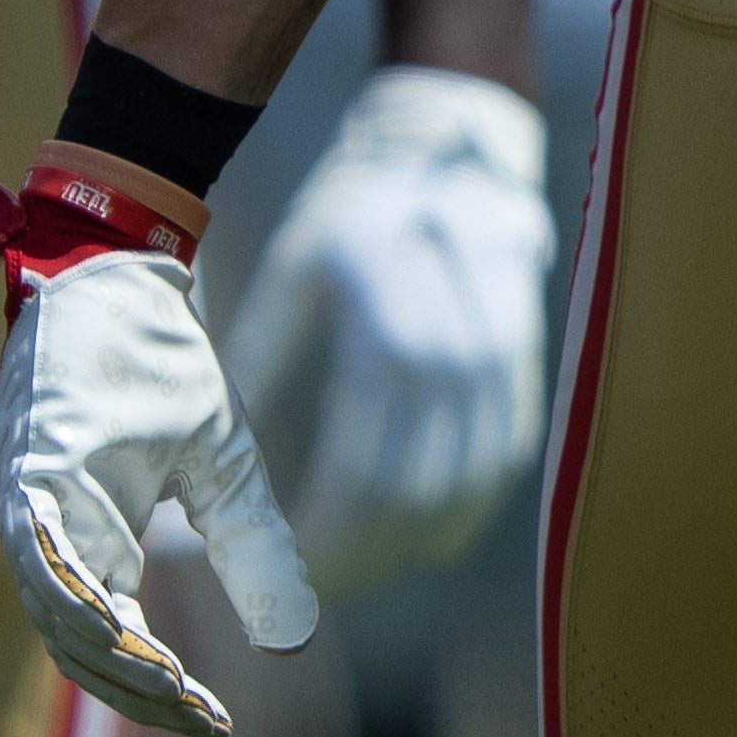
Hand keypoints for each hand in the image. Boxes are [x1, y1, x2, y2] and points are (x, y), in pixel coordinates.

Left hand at [0, 231, 316, 736]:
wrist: (121, 269)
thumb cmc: (160, 363)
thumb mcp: (223, 465)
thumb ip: (250, 547)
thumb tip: (294, 638)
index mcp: (84, 536)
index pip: (111, 640)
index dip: (157, 690)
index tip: (215, 721)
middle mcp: (43, 531)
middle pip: (78, 645)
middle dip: (138, 690)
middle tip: (195, 717)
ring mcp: (29, 499)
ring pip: (57, 610)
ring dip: (114, 656)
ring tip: (170, 688)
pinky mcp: (32, 460)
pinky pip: (45, 548)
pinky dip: (80, 595)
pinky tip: (121, 624)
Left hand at [231, 67, 553, 597]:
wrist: (450, 149)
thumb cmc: (354, 214)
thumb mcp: (293, 273)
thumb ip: (260, 363)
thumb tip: (213, 451)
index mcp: (388, 333)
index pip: (363, 469)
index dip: (329, 535)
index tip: (294, 569)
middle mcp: (454, 353)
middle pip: (416, 490)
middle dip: (368, 553)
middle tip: (321, 587)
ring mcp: (500, 358)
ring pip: (466, 482)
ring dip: (416, 539)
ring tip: (368, 571)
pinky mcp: (523, 360)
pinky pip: (505, 454)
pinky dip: (471, 505)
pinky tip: (434, 538)